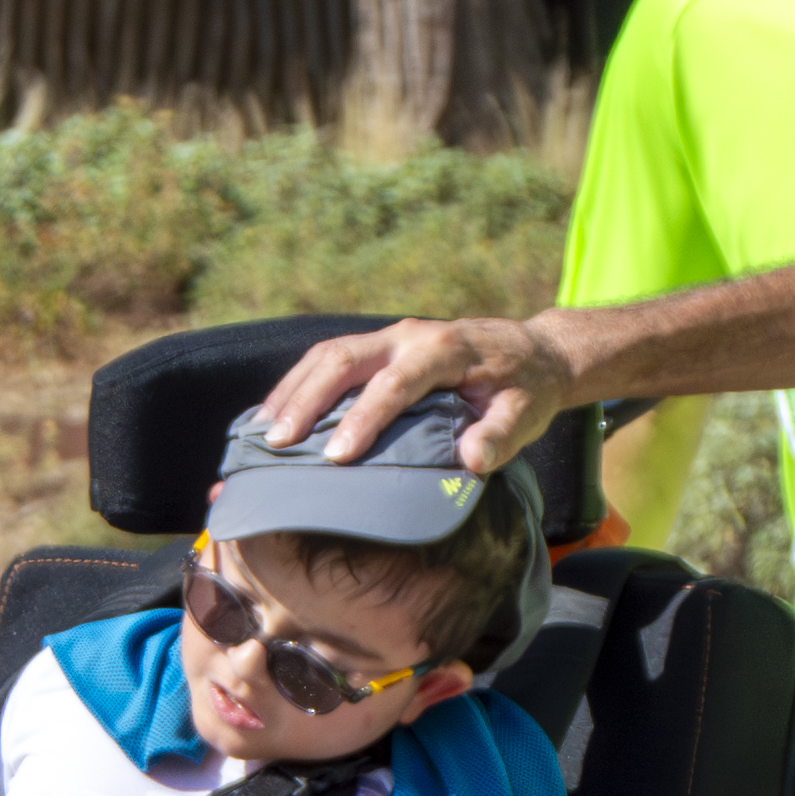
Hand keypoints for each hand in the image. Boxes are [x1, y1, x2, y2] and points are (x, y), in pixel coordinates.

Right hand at [254, 313, 567, 466]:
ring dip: (292, 391)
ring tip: (263, 433)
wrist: (532, 351)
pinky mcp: (379, 344)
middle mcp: (410, 335)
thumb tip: (471, 460)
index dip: (363, 419)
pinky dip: (299, 385)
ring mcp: (390, 335)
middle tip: (278, 443)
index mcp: (445, 350)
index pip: (395, 383)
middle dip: (307, 400)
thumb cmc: (526, 389)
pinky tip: (277, 415)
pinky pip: (329, 358)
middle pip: (344, 358)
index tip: (336, 457)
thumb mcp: (526, 415)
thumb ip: (501, 437)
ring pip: (327, 353)